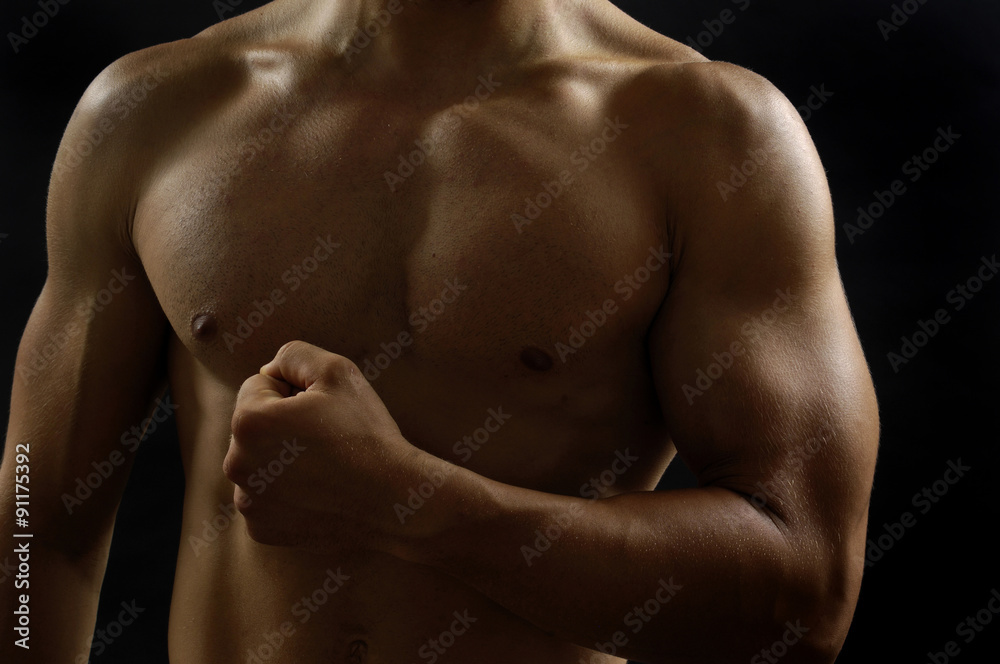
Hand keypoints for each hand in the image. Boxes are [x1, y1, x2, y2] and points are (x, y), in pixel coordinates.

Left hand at [224, 340, 423, 552]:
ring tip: (326, 466)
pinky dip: (288, 494)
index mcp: (248, 421)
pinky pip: (267, 497)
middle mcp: (237, 464)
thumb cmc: (366, 433)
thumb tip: (269, 370)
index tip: (324, 411)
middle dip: (282, 425)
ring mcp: (249, 502)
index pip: (258, 386)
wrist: (394, 500)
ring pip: (260, 462)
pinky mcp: (262, 529)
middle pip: (255, 426)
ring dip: (282, 459)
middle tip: (327, 439)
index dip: (294, 391)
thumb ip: (293, 354)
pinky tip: (320, 493)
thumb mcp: (337, 370)